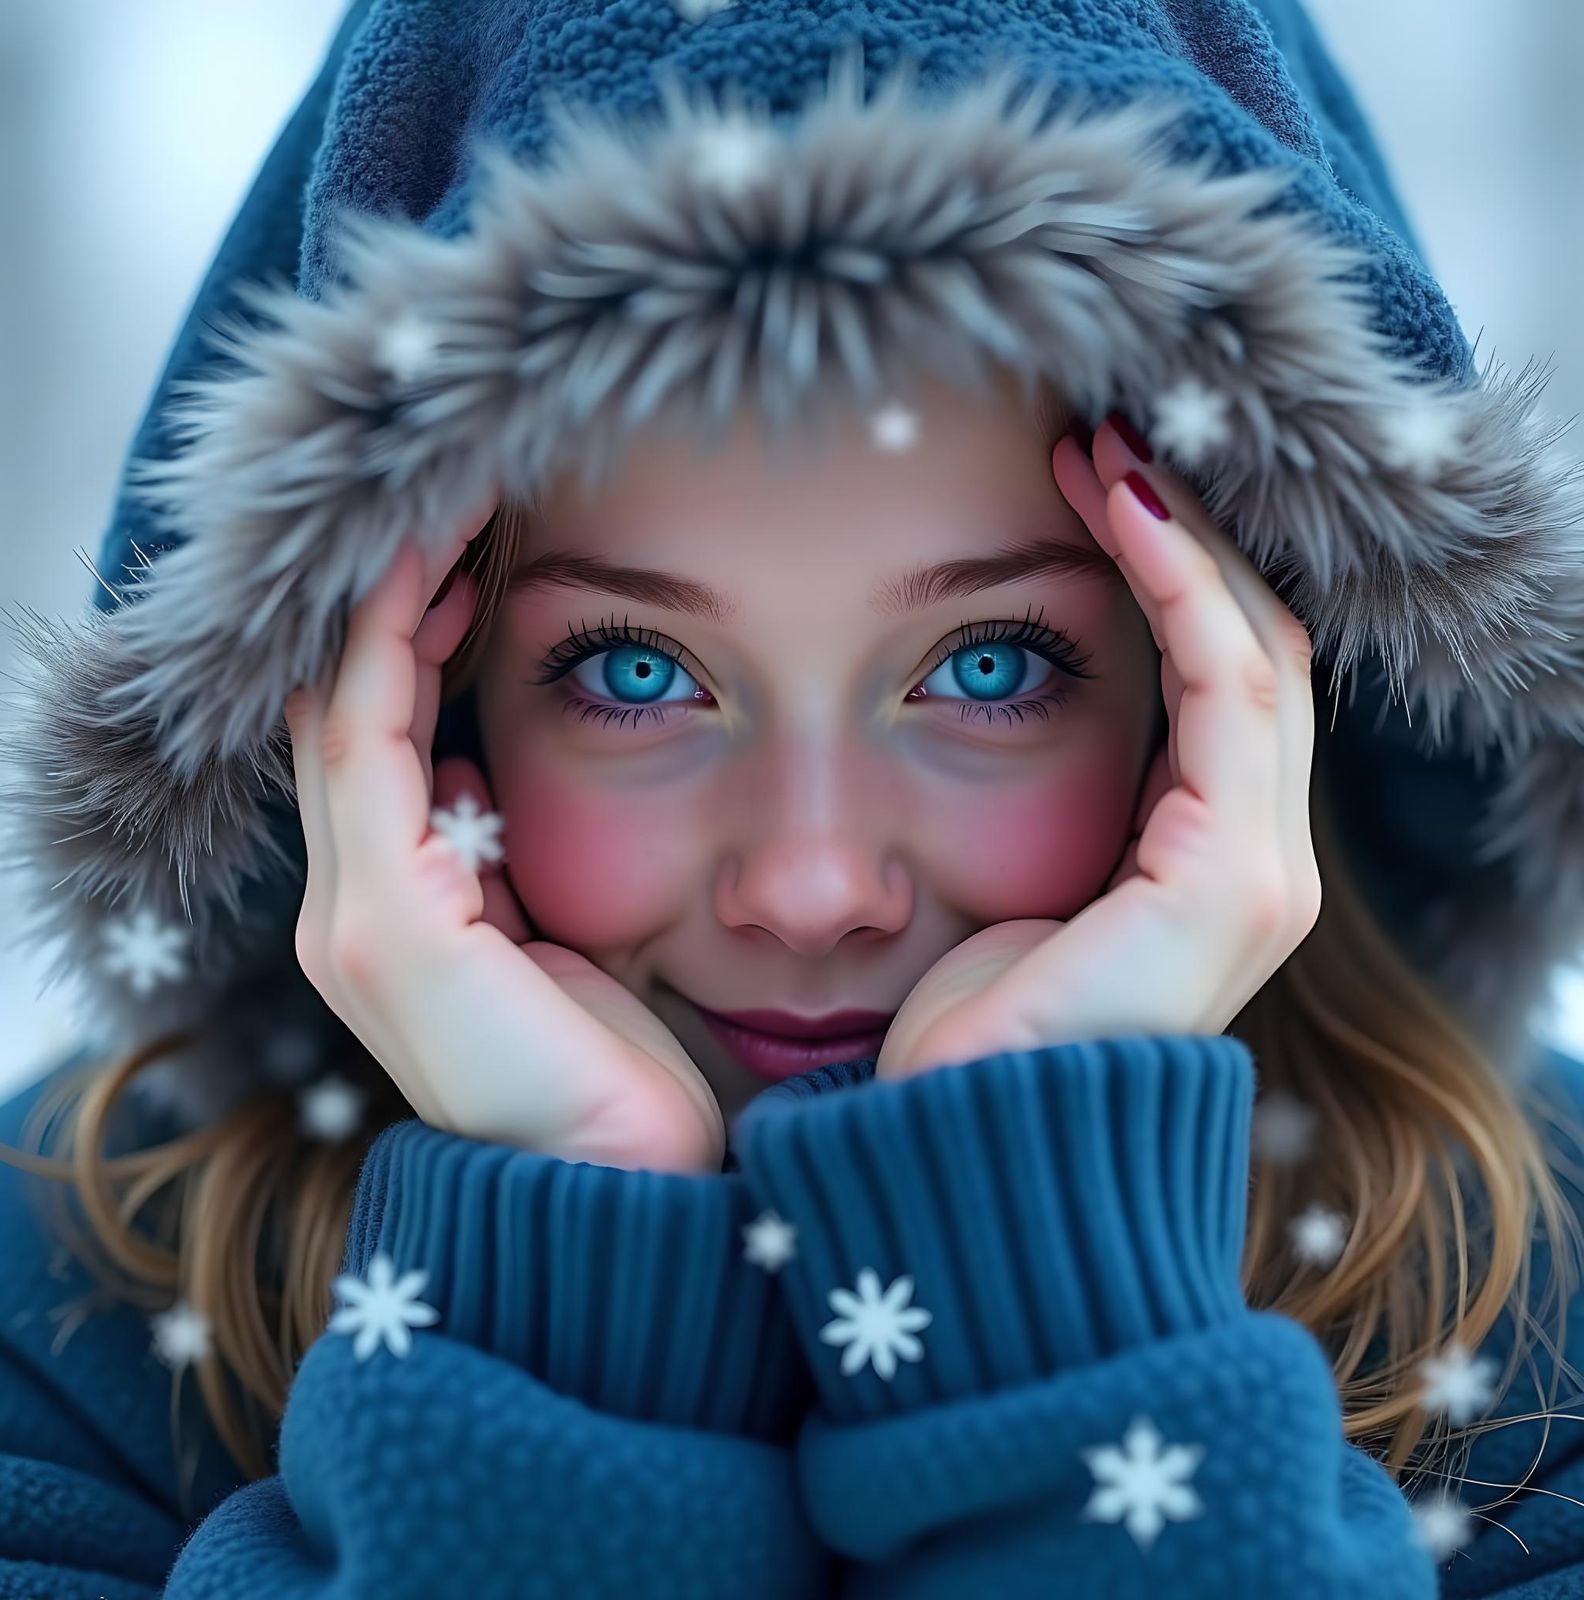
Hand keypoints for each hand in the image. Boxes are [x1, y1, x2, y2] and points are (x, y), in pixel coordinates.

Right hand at [283, 497, 724, 1173]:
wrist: (629, 1193)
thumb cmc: (615, 1072)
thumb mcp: (557, 944)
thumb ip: (499, 868)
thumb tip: (474, 774)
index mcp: (396, 915)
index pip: (370, 746)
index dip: (397, 640)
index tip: (462, 552)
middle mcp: (353, 911)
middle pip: (340, 716)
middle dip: (386, 603)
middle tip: (448, 503)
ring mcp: (359, 919)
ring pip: (343, 717)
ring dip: (386, 606)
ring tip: (444, 513)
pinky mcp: (391, 928)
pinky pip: (372, 752)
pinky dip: (393, 653)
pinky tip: (442, 582)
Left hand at [874, 416, 1321, 1083]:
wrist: (952, 1153)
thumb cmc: (958, 1032)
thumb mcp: (1011, 892)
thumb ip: (1058, 810)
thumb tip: (1005, 701)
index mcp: (1206, 865)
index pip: (1227, 684)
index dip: (1175, 569)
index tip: (1089, 476)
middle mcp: (1256, 865)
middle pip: (1258, 652)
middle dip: (1187, 534)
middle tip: (1104, 434)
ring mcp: (1258, 875)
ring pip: (1256, 653)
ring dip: (1185, 537)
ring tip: (1107, 444)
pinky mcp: (1227, 882)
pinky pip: (1226, 691)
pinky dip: (1183, 586)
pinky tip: (1122, 510)